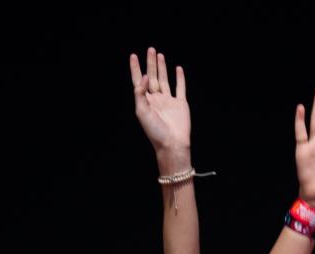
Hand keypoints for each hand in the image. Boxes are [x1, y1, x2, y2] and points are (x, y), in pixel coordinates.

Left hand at [129, 47, 190, 169]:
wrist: (172, 143)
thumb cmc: (155, 131)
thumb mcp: (142, 112)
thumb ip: (140, 93)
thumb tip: (144, 76)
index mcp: (145, 102)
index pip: (138, 81)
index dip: (135, 69)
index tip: (133, 56)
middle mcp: (156, 100)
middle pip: (152, 77)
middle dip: (150, 63)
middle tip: (150, 49)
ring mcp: (169, 101)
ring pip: (164, 80)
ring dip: (162, 68)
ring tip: (160, 55)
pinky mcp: (181, 104)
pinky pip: (180, 88)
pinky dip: (179, 78)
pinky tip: (177, 69)